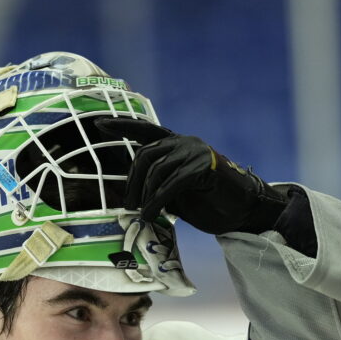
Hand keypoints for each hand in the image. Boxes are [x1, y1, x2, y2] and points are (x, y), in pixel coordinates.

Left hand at [94, 117, 287, 234]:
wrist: (242, 210)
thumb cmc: (209, 203)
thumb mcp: (175, 192)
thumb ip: (157, 186)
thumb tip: (132, 198)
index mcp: (176, 144)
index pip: (145, 131)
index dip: (122, 126)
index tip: (99, 124)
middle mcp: (184, 142)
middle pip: (145, 155)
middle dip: (132, 182)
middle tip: (128, 205)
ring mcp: (195, 152)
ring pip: (156, 170)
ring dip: (145, 195)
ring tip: (143, 214)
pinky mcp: (203, 167)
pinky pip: (171, 184)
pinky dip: (158, 201)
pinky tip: (153, 214)